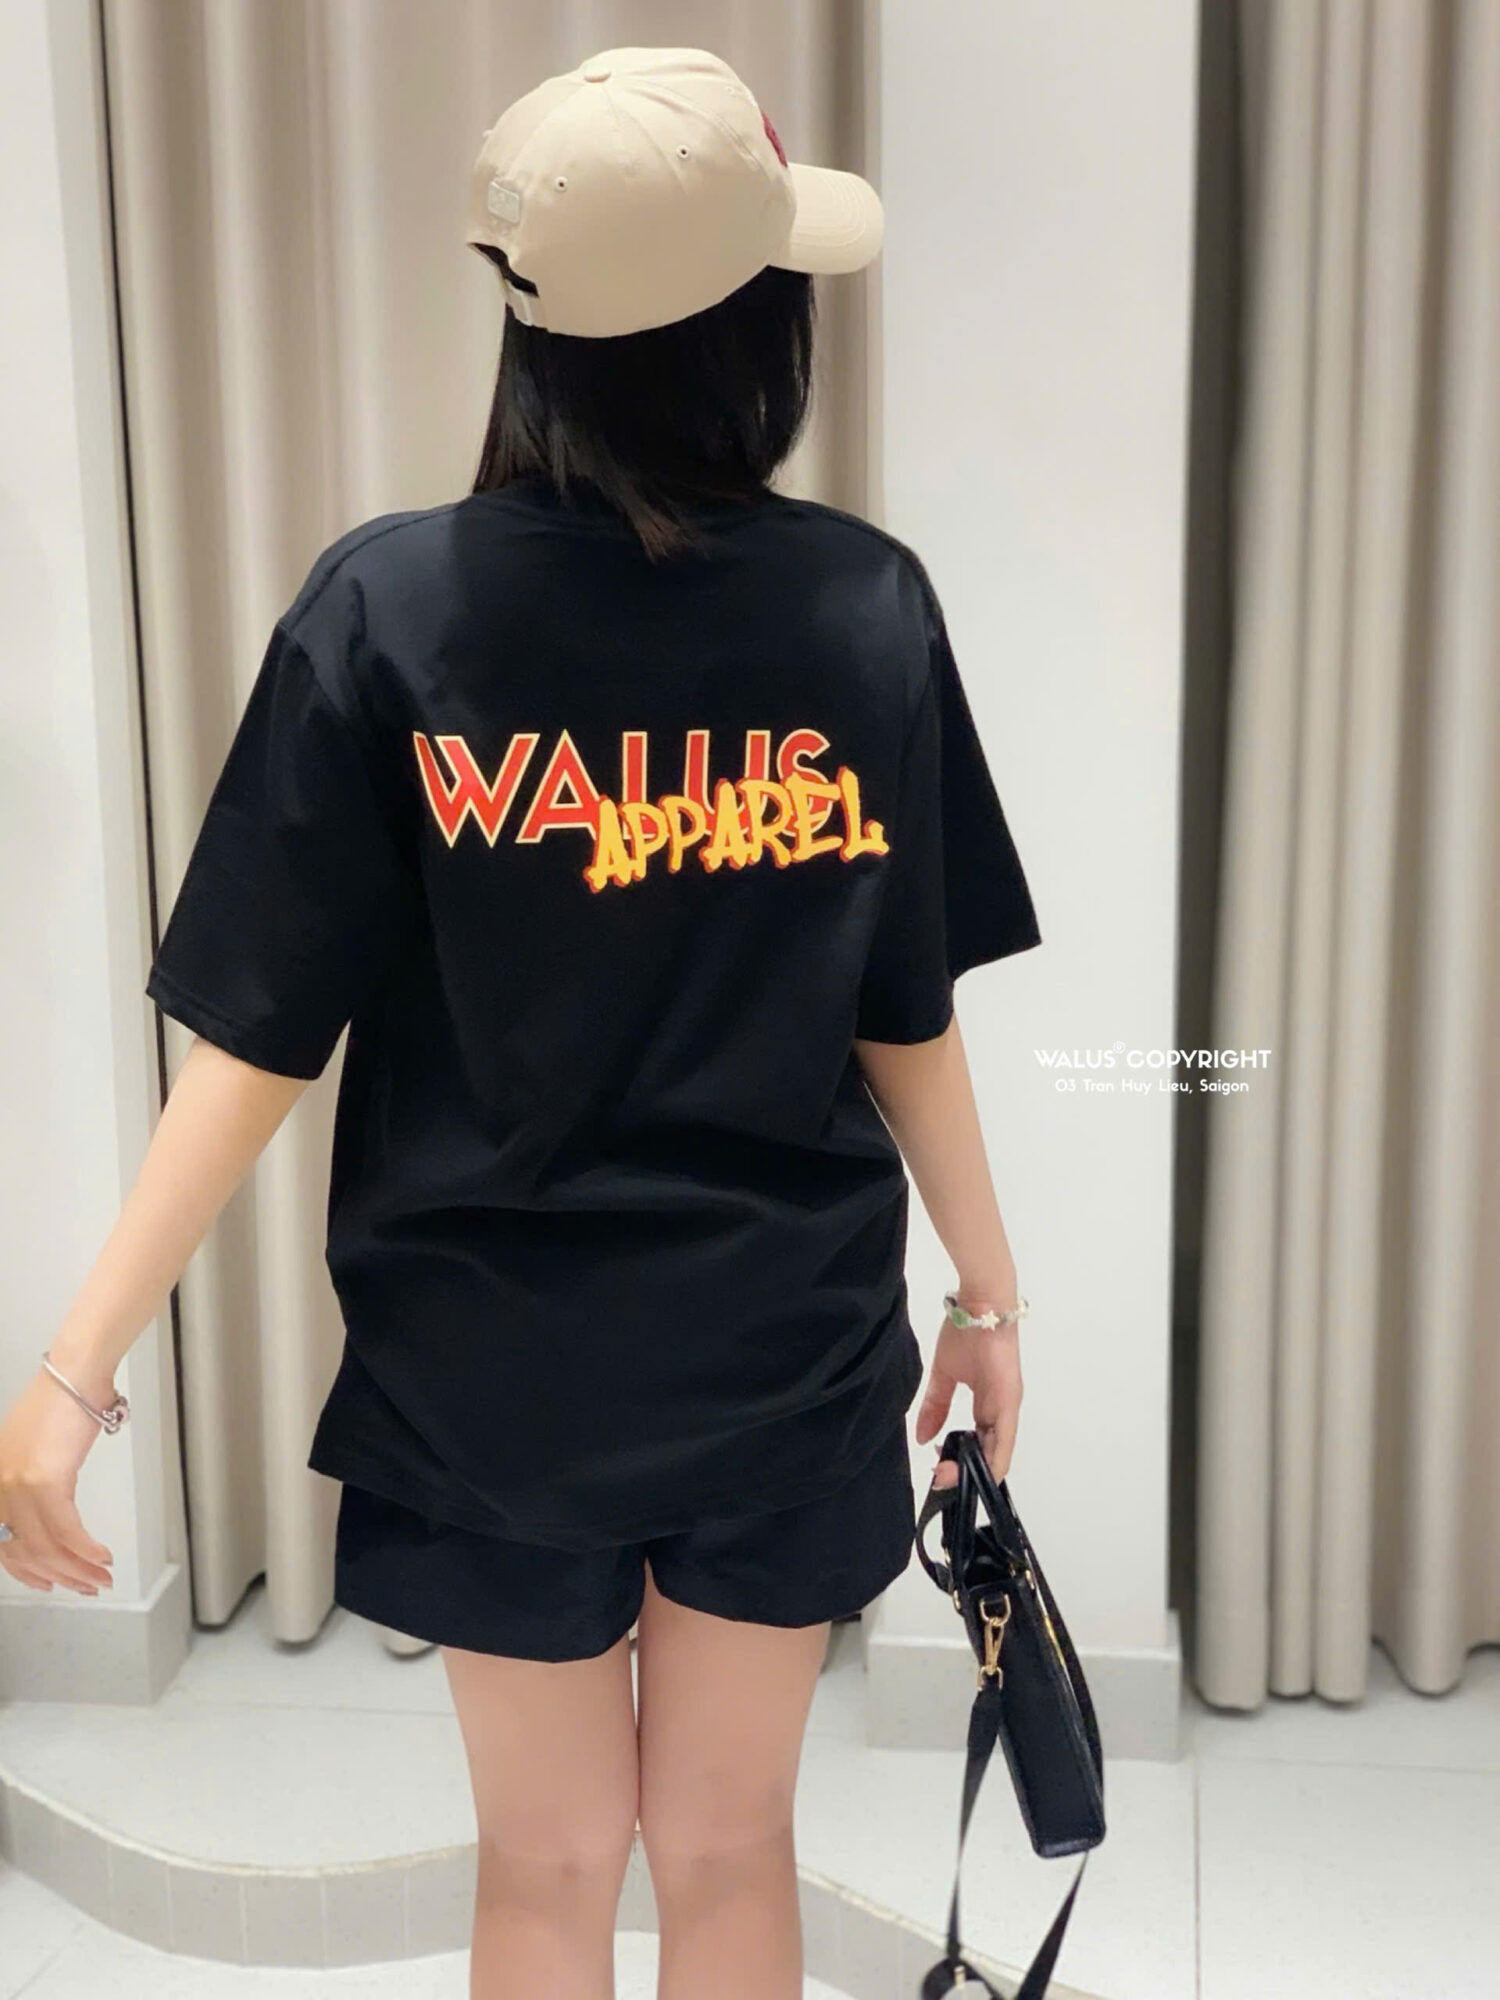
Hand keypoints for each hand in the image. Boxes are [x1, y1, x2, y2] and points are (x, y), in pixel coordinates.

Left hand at [0, 1364, 115, 1594]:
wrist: (74, 1376)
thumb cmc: (62, 1404)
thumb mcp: (34, 1450)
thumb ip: (33, 1483)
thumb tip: (51, 1517)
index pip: (3, 1542)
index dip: (27, 1570)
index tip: (48, 1583)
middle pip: (27, 1550)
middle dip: (60, 1575)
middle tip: (86, 1586)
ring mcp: (18, 1486)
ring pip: (47, 1546)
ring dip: (78, 1568)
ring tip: (101, 1577)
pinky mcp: (44, 1481)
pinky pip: (66, 1530)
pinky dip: (86, 1549)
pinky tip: (101, 1556)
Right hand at [914, 1319, 1022, 1489]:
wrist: (980, 1305)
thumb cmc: (965, 1333)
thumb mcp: (944, 1375)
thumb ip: (935, 1406)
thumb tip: (922, 1437)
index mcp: (988, 1405)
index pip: (977, 1444)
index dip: (959, 1460)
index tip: (937, 1464)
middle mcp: (1001, 1411)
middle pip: (988, 1454)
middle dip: (964, 1472)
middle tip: (939, 1476)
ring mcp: (1008, 1407)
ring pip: (998, 1452)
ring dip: (975, 1471)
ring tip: (948, 1475)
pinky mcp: (1009, 1400)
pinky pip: (1005, 1438)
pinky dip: (994, 1459)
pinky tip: (981, 1473)